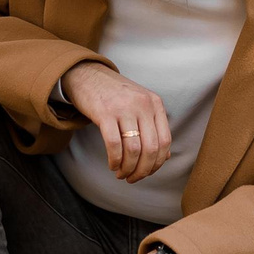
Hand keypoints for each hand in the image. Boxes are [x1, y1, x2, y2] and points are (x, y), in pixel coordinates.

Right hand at [60, 62, 171, 181]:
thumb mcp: (139, 105)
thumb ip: (153, 127)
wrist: (87, 74)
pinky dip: (114, 160)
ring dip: (128, 168)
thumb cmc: (114, 94)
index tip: (148, 172)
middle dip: (143, 170)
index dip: (158, 163)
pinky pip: (114, 145)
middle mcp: (142, 105)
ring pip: (134, 150)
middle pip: (151, 149)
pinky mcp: (104, 113)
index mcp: (155, 103)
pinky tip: (112, 165)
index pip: (165, 141)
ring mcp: (124, 108)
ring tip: (121, 174)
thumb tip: (166, 156)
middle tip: (133, 178)